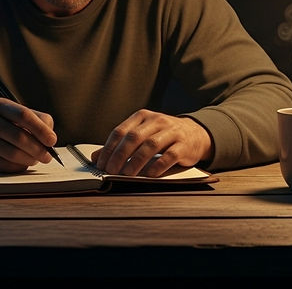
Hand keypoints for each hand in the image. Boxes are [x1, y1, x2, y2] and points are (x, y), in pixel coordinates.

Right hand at [0, 98, 57, 171]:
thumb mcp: (9, 113)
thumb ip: (33, 119)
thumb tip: (50, 136)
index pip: (24, 115)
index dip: (41, 129)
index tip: (52, 140)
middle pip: (20, 137)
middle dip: (39, 149)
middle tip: (48, 156)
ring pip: (14, 154)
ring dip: (30, 159)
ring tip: (36, 159)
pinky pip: (5, 165)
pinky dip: (19, 166)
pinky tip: (22, 163)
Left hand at [92, 109, 213, 176]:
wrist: (195, 134)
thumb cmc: (163, 136)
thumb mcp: (142, 135)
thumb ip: (119, 145)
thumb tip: (95, 157)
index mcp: (142, 116)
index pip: (120, 131)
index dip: (108, 148)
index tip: (100, 164)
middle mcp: (157, 120)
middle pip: (134, 138)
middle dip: (120, 155)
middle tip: (111, 171)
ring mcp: (172, 132)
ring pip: (150, 145)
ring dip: (136, 161)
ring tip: (126, 174)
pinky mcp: (184, 145)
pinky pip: (169, 156)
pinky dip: (157, 166)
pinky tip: (148, 175)